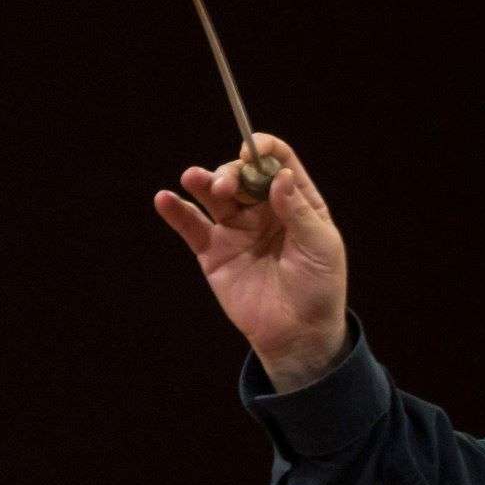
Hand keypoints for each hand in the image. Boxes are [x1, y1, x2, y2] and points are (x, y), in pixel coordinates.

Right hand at [154, 131, 351, 390]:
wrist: (298, 334)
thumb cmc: (319, 288)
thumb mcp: (320, 246)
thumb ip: (298, 211)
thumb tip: (278, 175)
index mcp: (296, 201)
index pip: (278, 161)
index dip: (263, 149)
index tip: (250, 153)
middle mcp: (263, 209)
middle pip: (241, 174)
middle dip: (230, 172)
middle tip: (224, 187)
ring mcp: (236, 229)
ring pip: (213, 195)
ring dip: (202, 181)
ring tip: (194, 179)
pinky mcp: (213, 252)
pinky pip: (191, 226)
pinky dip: (176, 211)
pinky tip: (165, 199)